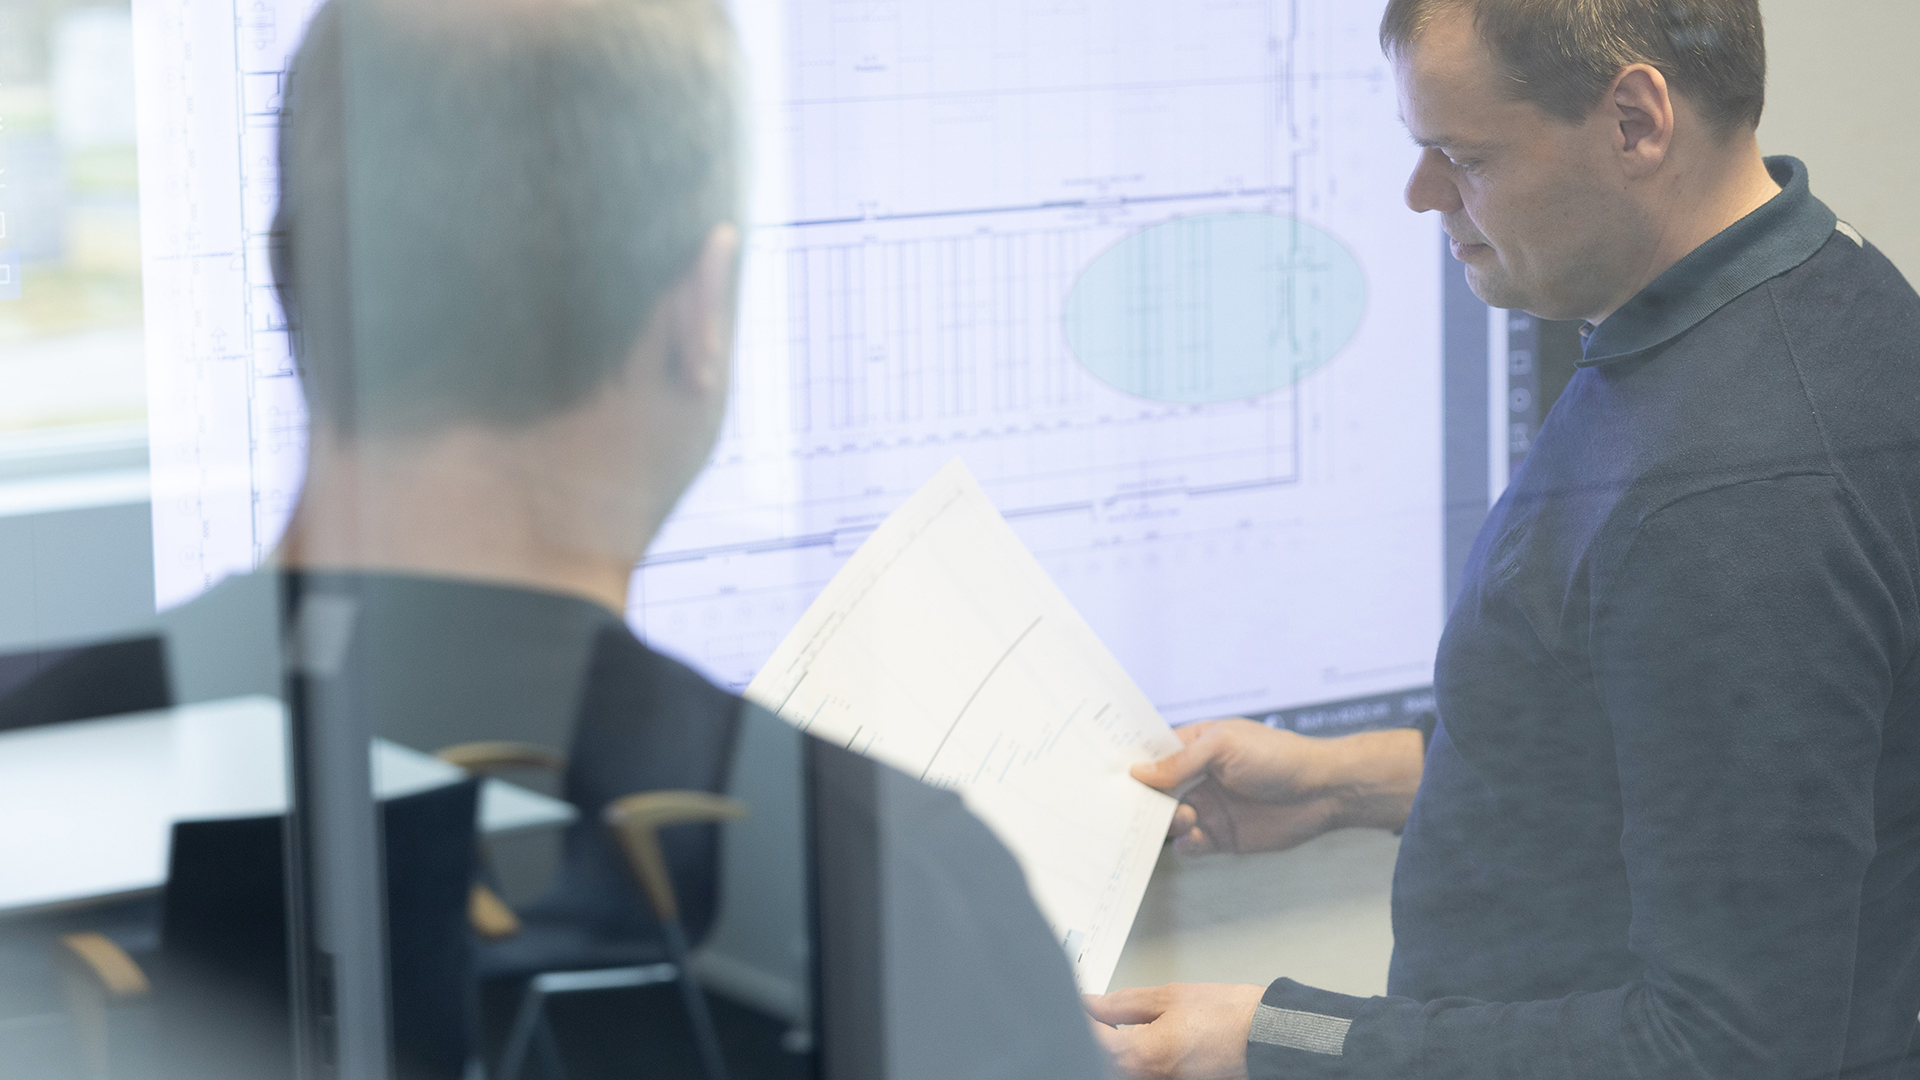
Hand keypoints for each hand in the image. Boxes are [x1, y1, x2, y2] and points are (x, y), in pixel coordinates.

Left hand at [1085, 982, 1263, 1079]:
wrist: (1271, 1038)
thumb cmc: (1231, 1017)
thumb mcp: (1169, 996)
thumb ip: (1121, 1002)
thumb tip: (1090, 1003)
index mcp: (1140, 1056)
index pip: (1088, 1039)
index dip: (1078, 1017)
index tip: (1077, 1001)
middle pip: (1101, 1059)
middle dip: (1092, 1034)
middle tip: (1094, 1010)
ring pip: (1119, 1067)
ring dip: (1112, 1046)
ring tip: (1117, 1021)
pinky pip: (1139, 1071)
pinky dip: (1132, 1055)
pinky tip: (1137, 1037)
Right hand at [1133, 720, 1423, 853]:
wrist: (1323, 790)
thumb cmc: (1278, 756)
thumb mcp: (1224, 746)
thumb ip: (1180, 761)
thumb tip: (1139, 773)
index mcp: (1195, 745)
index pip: (1153, 754)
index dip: (1132, 764)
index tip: (1109, 775)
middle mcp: (1197, 777)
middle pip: (1155, 791)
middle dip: (1140, 799)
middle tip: (1127, 806)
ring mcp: (1209, 807)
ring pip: (1168, 820)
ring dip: (1166, 821)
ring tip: (1185, 816)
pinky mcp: (1222, 837)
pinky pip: (1191, 845)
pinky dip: (1186, 844)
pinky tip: (1196, 835)